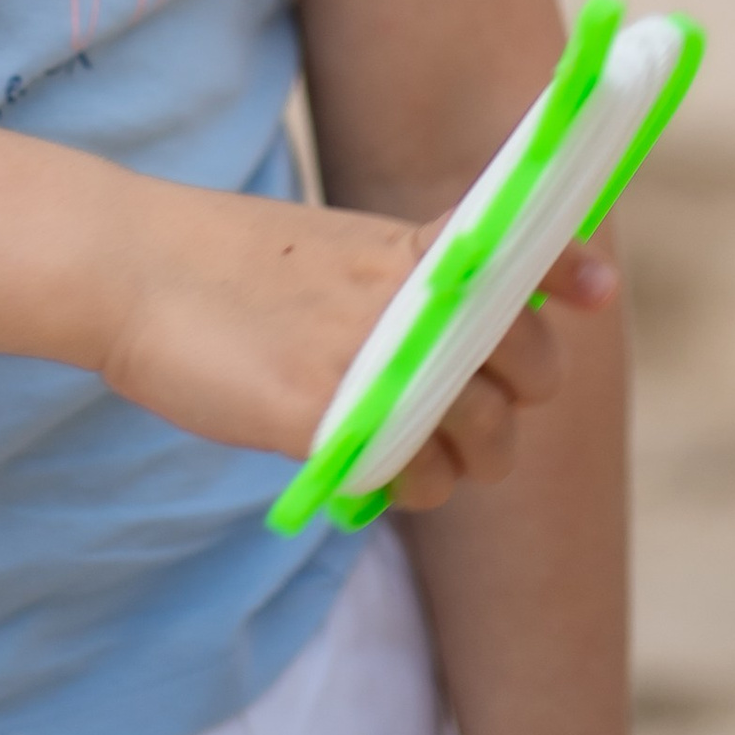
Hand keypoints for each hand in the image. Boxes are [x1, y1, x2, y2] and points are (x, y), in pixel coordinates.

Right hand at [95, 179, 614, 489]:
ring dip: (463, 461)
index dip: (570, 277)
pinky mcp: (332, 415)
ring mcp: (376, 355)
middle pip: (531, 367)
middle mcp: (411, 297)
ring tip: (408, 449)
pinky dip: (408, 487)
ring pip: (487, 439)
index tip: (597, 293)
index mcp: (412, 246)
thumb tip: (486, 327)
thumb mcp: (339, 247)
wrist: (137, 268)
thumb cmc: (232, 267)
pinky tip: (365, 468)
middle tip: (456, 413)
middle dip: (511, 404)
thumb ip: (413, 278)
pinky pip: (419, 479)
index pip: (528, 253)